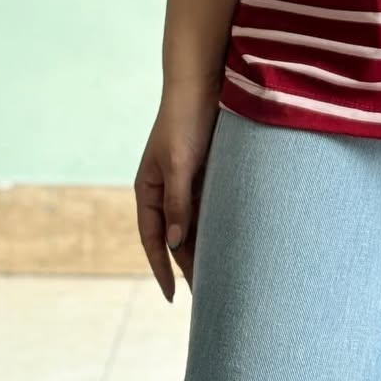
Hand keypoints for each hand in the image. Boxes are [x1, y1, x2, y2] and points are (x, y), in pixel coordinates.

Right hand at [133, 78, 220, 301]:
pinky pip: (210, 207)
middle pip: (176, 236)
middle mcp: (165, 189)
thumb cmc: (185, 120)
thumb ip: (178, 202)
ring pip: (195, 224)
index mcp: (148, 189)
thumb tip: (178, 244)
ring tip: (223, 276)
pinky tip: (232, 242)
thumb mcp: (180, 163)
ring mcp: (185, 181)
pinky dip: (218, 225)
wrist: (203, 83)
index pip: (153, 239)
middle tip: (207, 296)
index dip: (161, 268)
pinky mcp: (206, 172)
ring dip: (206, 247)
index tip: (173, 297)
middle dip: (188, 265)